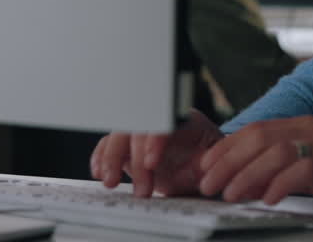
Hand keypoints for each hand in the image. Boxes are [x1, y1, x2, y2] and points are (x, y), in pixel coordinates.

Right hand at [89, 109, 223, 197]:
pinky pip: (108, 145)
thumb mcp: (212, 160)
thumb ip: (207, 160)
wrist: (199, 165)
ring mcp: (141, 134)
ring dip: (112, 159)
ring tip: (111, 183)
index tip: (151, 164)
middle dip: (136, 160)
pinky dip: (101, 157)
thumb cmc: (207, 159)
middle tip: (141, 191)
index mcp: (184, 121)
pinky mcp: (127, 147)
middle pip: (139, 131)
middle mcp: (158, 123)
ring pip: (119, 136)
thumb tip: (202, 164)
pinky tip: (100, 173)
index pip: (164, 123)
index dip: (155, 141)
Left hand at [197, 115, 312, 213]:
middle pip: (258, 138)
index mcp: (305, 126)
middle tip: (208, 184)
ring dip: (247, 174)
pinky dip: (281, 184)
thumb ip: (289, 164)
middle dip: (226, 161)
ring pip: (275, 152)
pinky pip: (303, 170)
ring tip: (231, 193)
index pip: (255, 130)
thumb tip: (252, 181)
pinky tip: (271, 199)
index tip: (205, 168)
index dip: (225, 149)